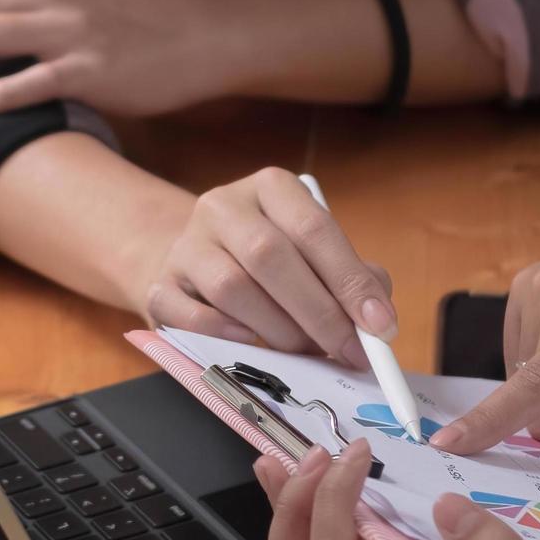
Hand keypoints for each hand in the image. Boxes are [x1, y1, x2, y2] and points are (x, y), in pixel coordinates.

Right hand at [139, 168, 393, 365]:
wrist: (196, 263)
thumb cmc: (270, 264)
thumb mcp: (314, 255)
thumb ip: (351, 278)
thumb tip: (377, 319)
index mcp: (270, 187)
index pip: (314, 228)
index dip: (350, 281)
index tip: (379, 326)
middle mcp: (223, 206)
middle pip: (270, 255)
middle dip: (317, 312)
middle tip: (346, 350)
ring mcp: (186, 244)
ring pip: (232, 287)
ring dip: (278, 329)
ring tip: (303, 351)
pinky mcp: (160, 284)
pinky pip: (189, 314)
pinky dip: (226, 335)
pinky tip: (251, 343)